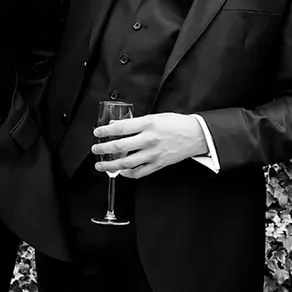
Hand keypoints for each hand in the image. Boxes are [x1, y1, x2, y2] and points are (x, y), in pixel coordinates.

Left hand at [92, 112, 206, 178]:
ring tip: (101, 165)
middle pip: (120, 146)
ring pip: (127, 162)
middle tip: (95, 149)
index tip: (97, 132)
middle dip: (103, 149)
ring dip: (111, 165)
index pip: (121, 128)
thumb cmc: (176, 124)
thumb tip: (116, 125)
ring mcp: (153, 154)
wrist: (196, 135)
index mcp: (148, 124)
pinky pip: (139, 172)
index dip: (105, 131)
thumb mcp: (155, 117)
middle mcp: (149, 139)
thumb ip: (135, 122)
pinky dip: (128, 174)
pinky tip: (121, 171)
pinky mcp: (158, 164)